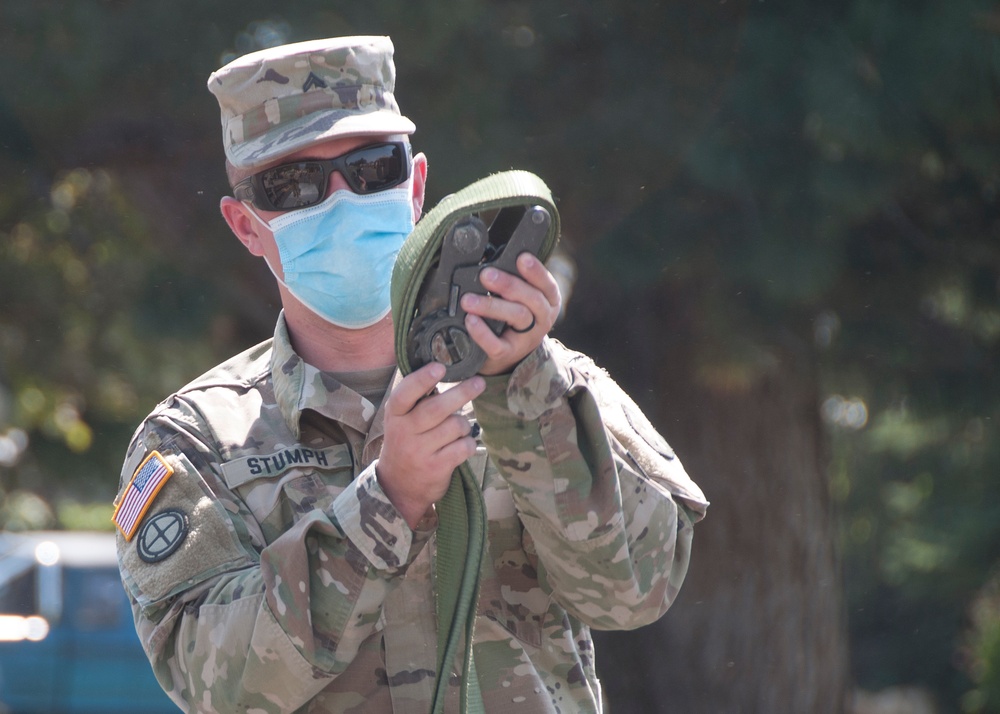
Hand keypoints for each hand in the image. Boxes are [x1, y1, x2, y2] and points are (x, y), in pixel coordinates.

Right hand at [377, 361, 485, 527]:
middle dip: (461, 393)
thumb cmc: (406, 442)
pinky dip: (469, 443)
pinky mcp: (435, 468)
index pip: (405, 393)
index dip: (422, 379)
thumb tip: (444, 369)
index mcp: (395, 415)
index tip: (440, 368)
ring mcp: (419, 452)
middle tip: (479, 382)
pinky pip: (462, 447)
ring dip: (464, 425)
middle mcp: (404, 432)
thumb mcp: (401, 420)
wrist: (398, 486)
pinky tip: (463, 445)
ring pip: (454, 426)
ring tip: (461, 428)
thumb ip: (416, 400)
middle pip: (436, 408)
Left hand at [460, 252, 561, 375]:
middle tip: (486, 275)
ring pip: (517, 317)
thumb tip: (490, 257)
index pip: (547, 284)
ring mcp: (527, 338)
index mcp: (548, 301)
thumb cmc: (512, 317)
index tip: (521, 258)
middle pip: (532, 299)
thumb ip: (513, 280)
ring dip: (491, 306)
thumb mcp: (520, 298)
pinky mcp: (509, 354)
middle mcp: (542, 319)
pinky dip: (482, 332)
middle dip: (509, 284)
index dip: (536, 271)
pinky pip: (497, 344)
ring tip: (468, 299)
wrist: (508, 355)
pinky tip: (470, 320)